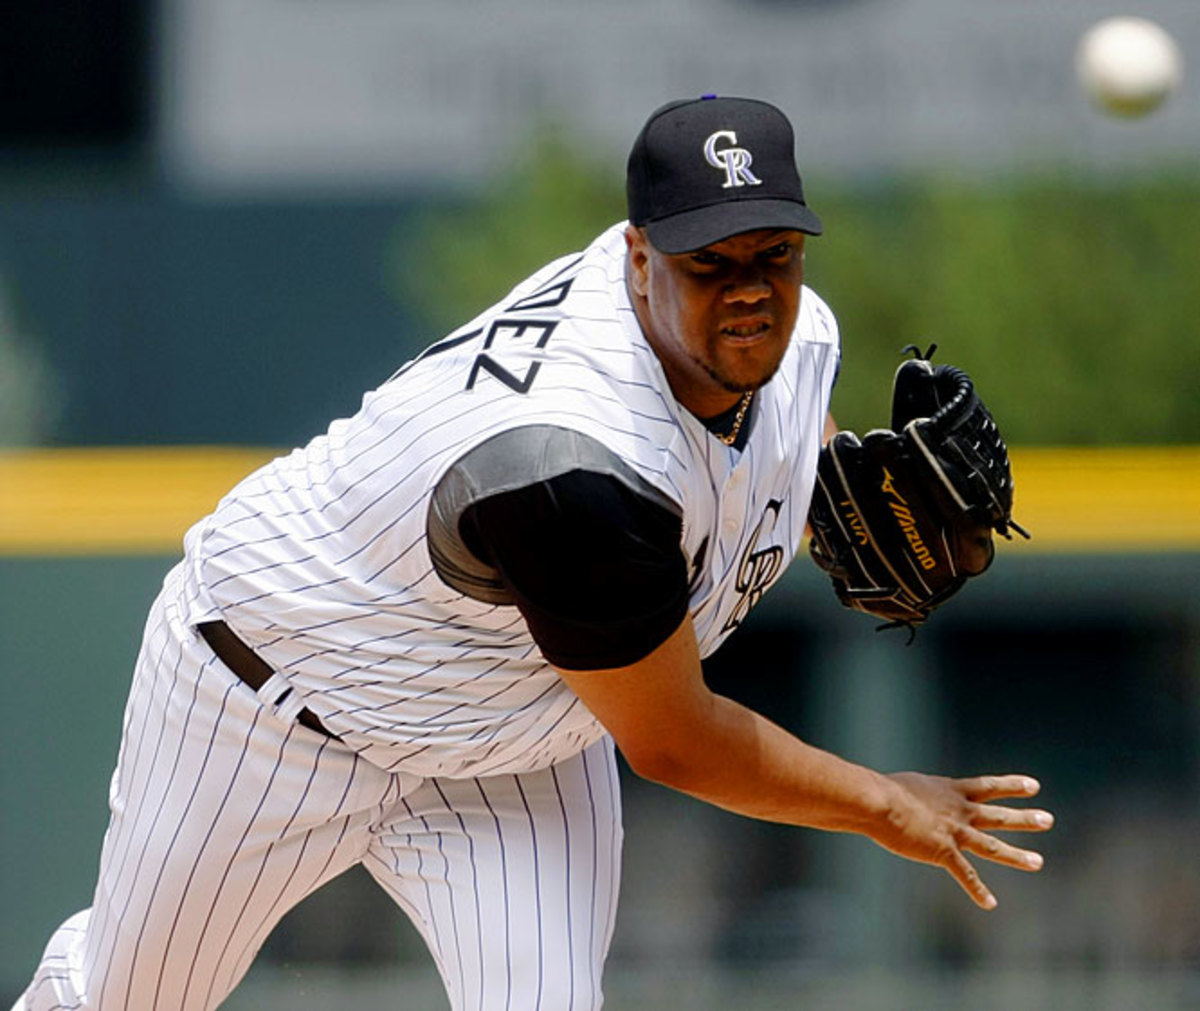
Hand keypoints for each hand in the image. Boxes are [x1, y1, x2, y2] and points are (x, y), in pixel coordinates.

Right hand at [873, 772, 1053, 910]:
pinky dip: (977, 890)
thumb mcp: (909, 786)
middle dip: (1024, 819)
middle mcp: (959, 811)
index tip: (1034, 786)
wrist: (880, 802)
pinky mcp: (943, 852)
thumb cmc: (884, 789)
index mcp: (950, 791)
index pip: (987, 786)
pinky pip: (965, 874)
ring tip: (1039, 861)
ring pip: (992, 846)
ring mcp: (954, 832)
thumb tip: (908, 797)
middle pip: (998, 816)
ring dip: (1017, 856)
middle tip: (1048, 820)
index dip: (1011, 786)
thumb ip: (919, 795)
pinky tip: (990, 903)